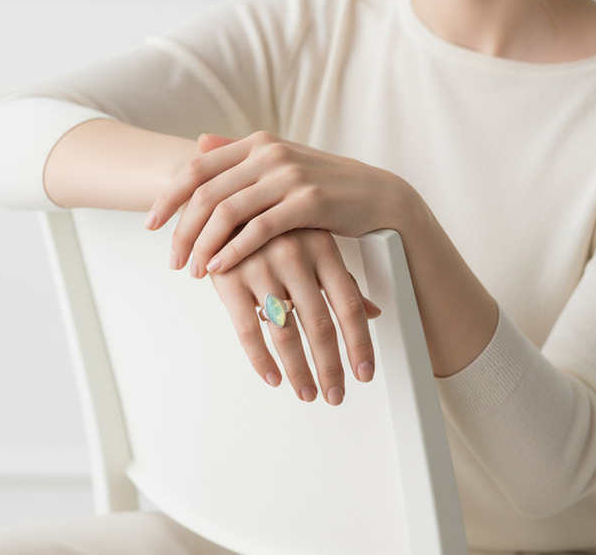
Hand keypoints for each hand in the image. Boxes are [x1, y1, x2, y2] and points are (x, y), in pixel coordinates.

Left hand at [146, 131, 411, 276]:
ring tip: (194, 271)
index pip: (197, 168)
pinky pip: (259, 229)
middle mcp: (269, 153)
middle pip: (206, 192)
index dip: (169, 197)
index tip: (150, 225)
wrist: (377, 195)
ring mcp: (288, 175)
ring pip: (228, 212)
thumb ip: (239, 152)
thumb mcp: (280, 162)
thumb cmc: (324, 184)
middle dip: (182, 229)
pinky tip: (221, 269)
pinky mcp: (308, 201)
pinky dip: (234, 251)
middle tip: (172, 260)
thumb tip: (199, 142)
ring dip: (204, 245)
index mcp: (257, 143)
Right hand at [209, 228, 380, 404]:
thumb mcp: (312, 242)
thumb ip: (341, 278)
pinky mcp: (229, 277)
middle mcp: (294, 255)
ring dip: (298, 371)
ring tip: (306, 393)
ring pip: (285, 333)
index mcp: (322, 247)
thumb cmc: (274, 227)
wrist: (222, 200)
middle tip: (335, 394)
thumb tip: (373, 312)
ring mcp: (260, 265)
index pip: (349, 305)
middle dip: (329, 368)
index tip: (364, 373)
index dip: (359, 344)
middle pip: (319, 325)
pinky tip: (272, 377)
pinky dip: (261, 360)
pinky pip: (247, 330)